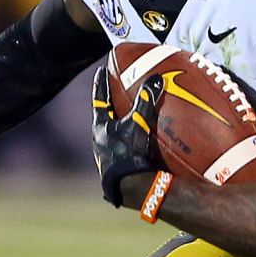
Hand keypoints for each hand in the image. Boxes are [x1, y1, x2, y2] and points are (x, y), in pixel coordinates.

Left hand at [92, 67, 165, 207]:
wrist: (128, 186)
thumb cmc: (128, 152)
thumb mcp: (138, 123)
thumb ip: (146, 101)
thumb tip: (156, 78)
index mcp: (100, 126)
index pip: (99, 98)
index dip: (101, 84)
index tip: (102, 70)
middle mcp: (100, 139)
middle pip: (104, 116)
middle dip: (111, 105)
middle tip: (116, 92)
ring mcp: (107, 155)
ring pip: (112, 133)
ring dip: (120, 125)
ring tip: (130, 117)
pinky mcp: (117, 167)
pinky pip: (124, 148)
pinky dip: (131, 141)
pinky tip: (142, 143)